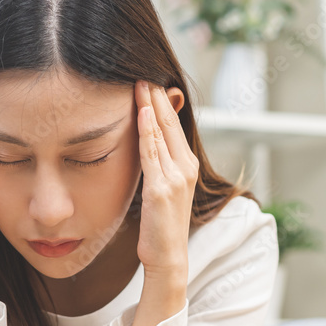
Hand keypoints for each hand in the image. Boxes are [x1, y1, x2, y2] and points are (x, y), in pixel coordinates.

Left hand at [133, 79, 197, 277]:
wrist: (168, 256)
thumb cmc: (161, 225)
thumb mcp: (162, 188)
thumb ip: (158, 163)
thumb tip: (146, 141)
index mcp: (186, 165)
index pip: (173, 124)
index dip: (162, 100)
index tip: (148, 78)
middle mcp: (185, 166)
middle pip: (170, 122)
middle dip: (157, 95)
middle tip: (142, 69)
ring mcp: (175, 177)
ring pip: (161, 132)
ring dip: (150, 105)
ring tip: (139, 82)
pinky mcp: (161, 189)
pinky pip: (152, 153)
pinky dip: (147, 131)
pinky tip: (142, 112)